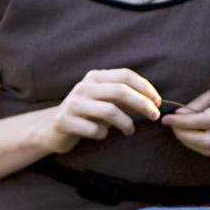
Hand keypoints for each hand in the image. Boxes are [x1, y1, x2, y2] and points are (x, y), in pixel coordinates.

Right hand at [44, 68, 161, 152]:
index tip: (158, 101)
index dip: (145, 87)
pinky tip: (102, 134)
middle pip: (120, 91)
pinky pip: (94, 129)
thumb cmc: (87, 114)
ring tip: (130, 131)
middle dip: (142, 104)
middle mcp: (84, 86)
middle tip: (154, 116)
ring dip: (126, 123)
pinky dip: (103, 134)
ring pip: (110, 111)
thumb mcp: (105, 101)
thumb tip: (154, 102)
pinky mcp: (64, 121)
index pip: (125, 75)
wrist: (51, 129)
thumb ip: (125, 98)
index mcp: (95, 77)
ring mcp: (73, 103)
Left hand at [162, 68, 209, 156]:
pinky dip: (199, 145)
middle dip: (184, 135)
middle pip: (207, 140)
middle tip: (171, 124)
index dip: (183, 122)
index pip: (204, 121)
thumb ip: (200, 101)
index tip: (167, 118)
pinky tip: (191, 133)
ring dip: (190, 142)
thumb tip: (179, 115)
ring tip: (179, 129)